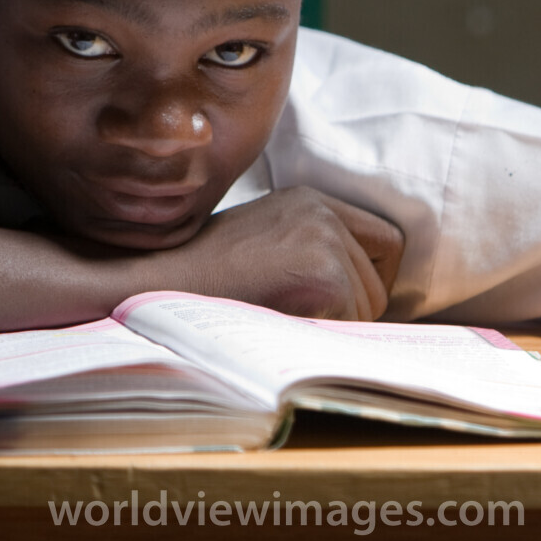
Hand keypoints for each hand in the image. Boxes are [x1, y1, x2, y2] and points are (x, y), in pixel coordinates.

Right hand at [158, 187, 403, 320]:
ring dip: (336, 326)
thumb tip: (364, 297)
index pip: (386, 242)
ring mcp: (325, 242)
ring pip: (370, 308)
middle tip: (297, 315)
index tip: (339, 300)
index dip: (369, 278)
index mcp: (311, 201)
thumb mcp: (263, 244)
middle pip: (382, 279)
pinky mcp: (324, 276)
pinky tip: (281, 329)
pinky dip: (324, 340)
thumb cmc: (203, 282)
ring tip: (281, 318)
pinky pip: (352, 326)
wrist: (154, 291)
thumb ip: (310, 251)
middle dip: (352, 308)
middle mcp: (323, 213)